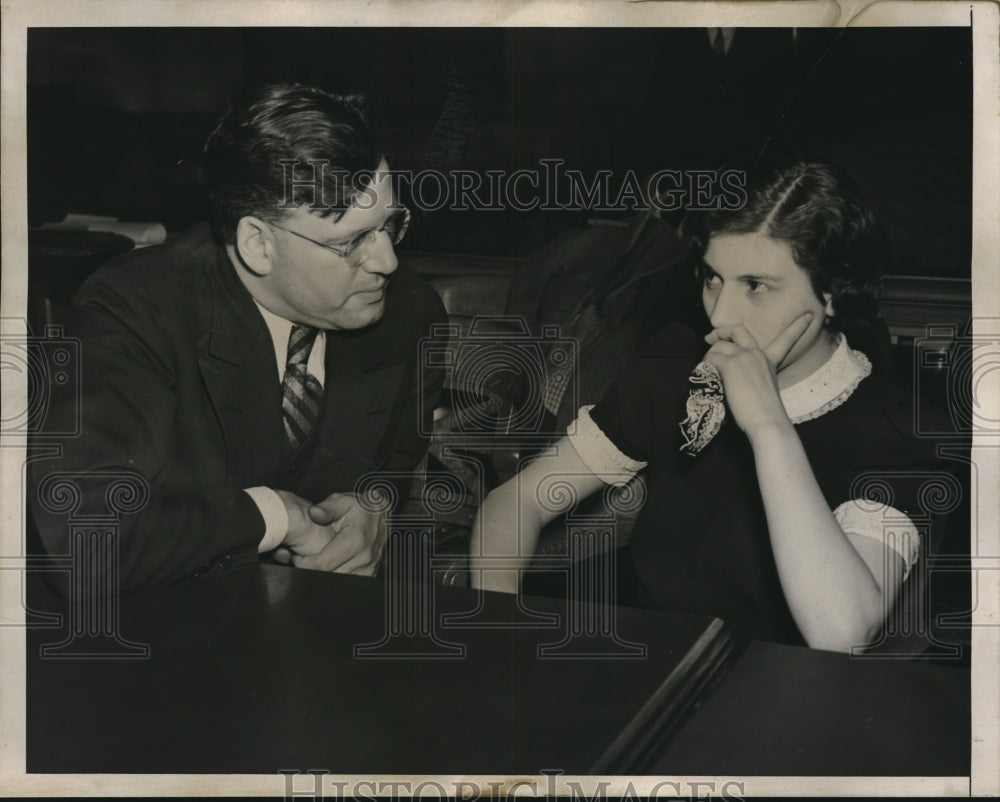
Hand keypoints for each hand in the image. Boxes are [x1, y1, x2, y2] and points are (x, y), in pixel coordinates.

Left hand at [276, 492, 386, 575]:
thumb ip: (327, 508)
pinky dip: (335, 577)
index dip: (304, 563)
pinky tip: (329, 567)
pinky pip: (347, 583)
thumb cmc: (360, 508)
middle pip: (328, 576)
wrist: (382, 514)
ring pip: (337, 582)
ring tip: (315, 562)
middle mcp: (364, 557)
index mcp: (356, 540)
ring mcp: (368, 567)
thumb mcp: (342, 501)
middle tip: (303, 559)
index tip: (296, 556)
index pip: (322, 564)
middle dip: (311, 570)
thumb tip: (313, 513)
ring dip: (323, 576)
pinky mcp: (369, 574)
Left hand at [702, 312, 812, 437]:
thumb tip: (733, 377)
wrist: (766, 421)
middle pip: (738, 330)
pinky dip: (705, 365)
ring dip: (709, 356)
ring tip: (707, 371)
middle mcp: (758, 354)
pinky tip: (708, 377)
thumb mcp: (764, 389)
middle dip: (722, 330)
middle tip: (710, 338)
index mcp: (770, 361)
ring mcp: (744, 356)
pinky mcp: (730, 364)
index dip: (798, 327)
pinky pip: (711, 358)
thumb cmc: (765, 414)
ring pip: (719, 346)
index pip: (786, 339)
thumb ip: (753, 376)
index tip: (808, 315)